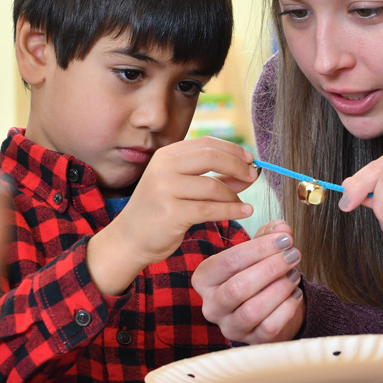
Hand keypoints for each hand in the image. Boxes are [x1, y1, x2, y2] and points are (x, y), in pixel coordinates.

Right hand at [88, 137, 257, 294]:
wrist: (129, 239)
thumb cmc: (159, 212)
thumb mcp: (181, 187)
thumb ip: (212, 177)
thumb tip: (247, 173)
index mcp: (166, 156)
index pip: (206, 143)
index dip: (233, 149)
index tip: (250, 159)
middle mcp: (164, 168)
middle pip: (211, 157)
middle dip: (238, 166)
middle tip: (253, 176)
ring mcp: (165, 189)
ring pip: (213, 186)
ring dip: (234, 194)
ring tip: (243, 202)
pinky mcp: (171, 213)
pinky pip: (210, 208)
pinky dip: (232, 210)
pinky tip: (244, 211)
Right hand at [192, 219, 304, 343]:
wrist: (266, 305)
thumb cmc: (257, 272)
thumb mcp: (260, 249)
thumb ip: (270, 234)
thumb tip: (282, 229)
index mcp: (204, 278)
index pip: (229, 261)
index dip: (260, 248)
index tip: (285, 239)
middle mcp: (211, 305)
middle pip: (239, 287)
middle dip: (271, 268)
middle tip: (294, 255)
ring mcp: (229, 326)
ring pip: (252, 310)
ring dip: (279, 288)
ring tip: (295, 274)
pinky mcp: (251, 341)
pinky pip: (269, 326)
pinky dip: (287, 308)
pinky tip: (296, 293)